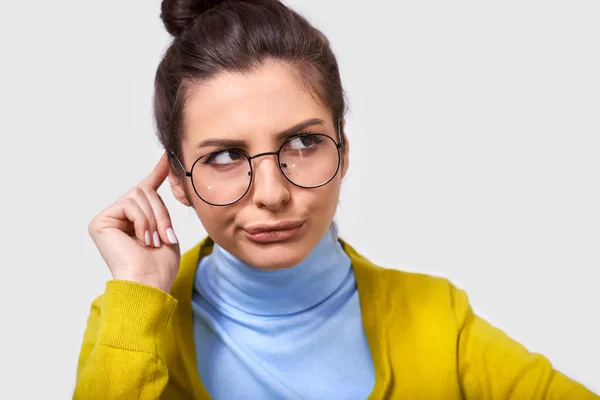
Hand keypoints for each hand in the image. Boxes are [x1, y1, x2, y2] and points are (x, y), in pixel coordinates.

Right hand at [88, 152, 180, 292]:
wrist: (149, 283)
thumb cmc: (160, 265)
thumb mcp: (165, 229)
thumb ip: (160, 207)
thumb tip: (164, 181)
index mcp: (133, 219)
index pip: (145, 190)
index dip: (158, 172)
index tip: (169, 157)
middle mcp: (117, 216)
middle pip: (144, 191)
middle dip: (161, 212)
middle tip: (165, 236)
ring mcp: (107, 218)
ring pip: (139, 195)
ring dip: (154, 218)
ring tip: (154, 240)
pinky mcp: (100, 221)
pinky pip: (130, 204)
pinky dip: (142, 220)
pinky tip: (142, 239)